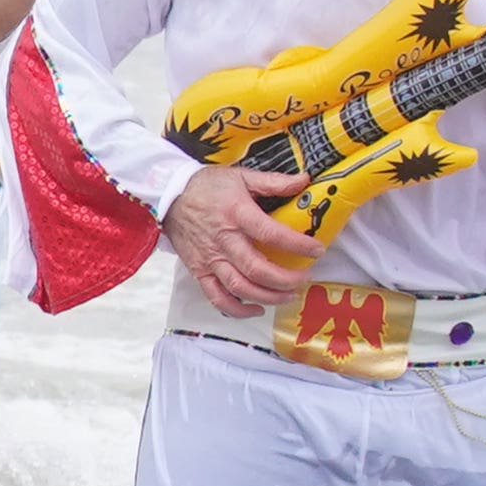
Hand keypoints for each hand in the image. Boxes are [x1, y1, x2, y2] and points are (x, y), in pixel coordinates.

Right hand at [165, 162, 322, 314]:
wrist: (169, 196)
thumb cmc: (206, 186)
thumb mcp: (241, 176)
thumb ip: (273, 182)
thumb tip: (304, 180)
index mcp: (236, 214)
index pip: (271, 234)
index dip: (297, 245)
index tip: (317, 249)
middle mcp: (224, 240)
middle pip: (257, 269)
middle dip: (286, 279)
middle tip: (304, 277)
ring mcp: (210, 259)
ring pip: (241, 287)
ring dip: (268, 296)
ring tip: (288, 295)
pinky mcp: (200, 271)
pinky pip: (218, 298)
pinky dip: (238, 309)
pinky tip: (257, 308)